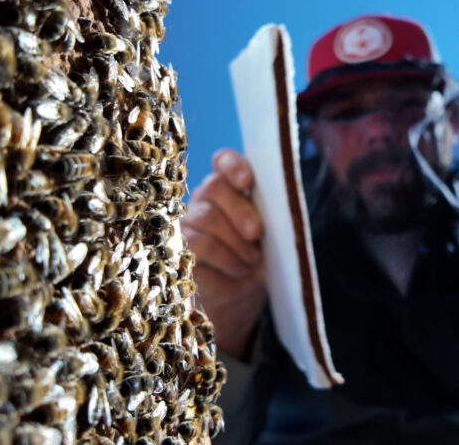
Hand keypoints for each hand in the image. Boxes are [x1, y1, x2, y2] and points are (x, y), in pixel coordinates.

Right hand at [183, 149, 266, 358]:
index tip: (247, 181)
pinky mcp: (177, 248)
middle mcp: (204, 199)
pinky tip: (239, 270)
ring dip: (235, 241)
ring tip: (253, 259)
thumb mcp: (271, 235)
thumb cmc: (259, 258)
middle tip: (257, 232)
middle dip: (239, 209)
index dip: (232, 165)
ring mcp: (187, 222)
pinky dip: (224, 257)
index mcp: (231, 188)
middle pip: (213, 187)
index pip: (223, 161)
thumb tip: (281, 208)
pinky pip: (197, 244)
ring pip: (205, 217)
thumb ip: (271, 215)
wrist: (241, 298)